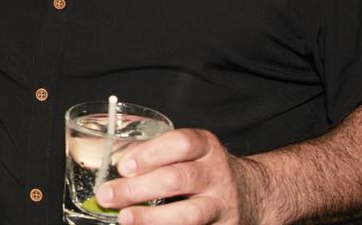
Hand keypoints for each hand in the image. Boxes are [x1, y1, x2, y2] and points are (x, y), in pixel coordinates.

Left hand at [95, 128, 264, 224]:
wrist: (254, 194)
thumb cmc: (207, 170)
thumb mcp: (193, 153)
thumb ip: (159, 157)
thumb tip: (110, 171)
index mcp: (207, 148)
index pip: (181, 144)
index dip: (151, 154)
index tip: (124, 166)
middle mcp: (217, 175)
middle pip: (178, 179)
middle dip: (138, 188)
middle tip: (107, 195)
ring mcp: (222, 205)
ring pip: (188, 214)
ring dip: (152, 218)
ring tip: (125, 218)